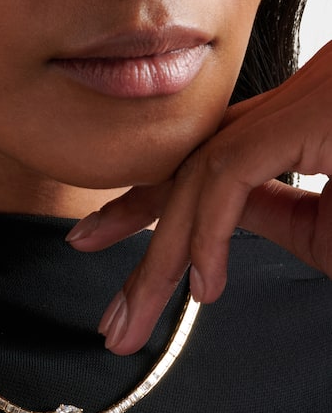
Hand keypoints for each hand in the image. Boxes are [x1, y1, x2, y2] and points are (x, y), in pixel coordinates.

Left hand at [67, 40, 331, 354]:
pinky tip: (200, 284)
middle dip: (135, 229)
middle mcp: (296, 99)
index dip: (150, 201)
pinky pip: (236, 170)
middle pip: (191, 161)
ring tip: (135, 315)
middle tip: (110, 306)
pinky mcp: (318, 108)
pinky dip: (207, 228)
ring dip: (161, 250)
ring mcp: (309, 97)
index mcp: (302, 119)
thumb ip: (280, 212)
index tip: (102, 238)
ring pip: (202, 170)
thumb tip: (211, 228)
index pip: (207, 157)